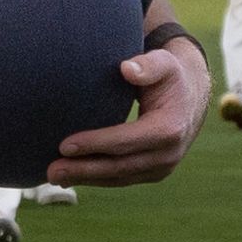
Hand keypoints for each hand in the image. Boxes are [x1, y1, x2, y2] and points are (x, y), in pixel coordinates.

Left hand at [48, 38, 208, 187]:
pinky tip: (72, 177)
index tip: (64, 145)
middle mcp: (168, 154)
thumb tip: (126, 68)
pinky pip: (122, 178)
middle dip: (84, 169)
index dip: (95, 144)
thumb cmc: (170, 75)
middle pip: (119, 166)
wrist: (190, 96)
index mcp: (169, 128)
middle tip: (50, 170)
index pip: (126, 140)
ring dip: (86, 179)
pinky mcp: (153, 172)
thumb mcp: (164, 62)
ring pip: (119, 177)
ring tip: (54, 175)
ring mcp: (162, 167)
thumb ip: (147, 65)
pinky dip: (97, 179)